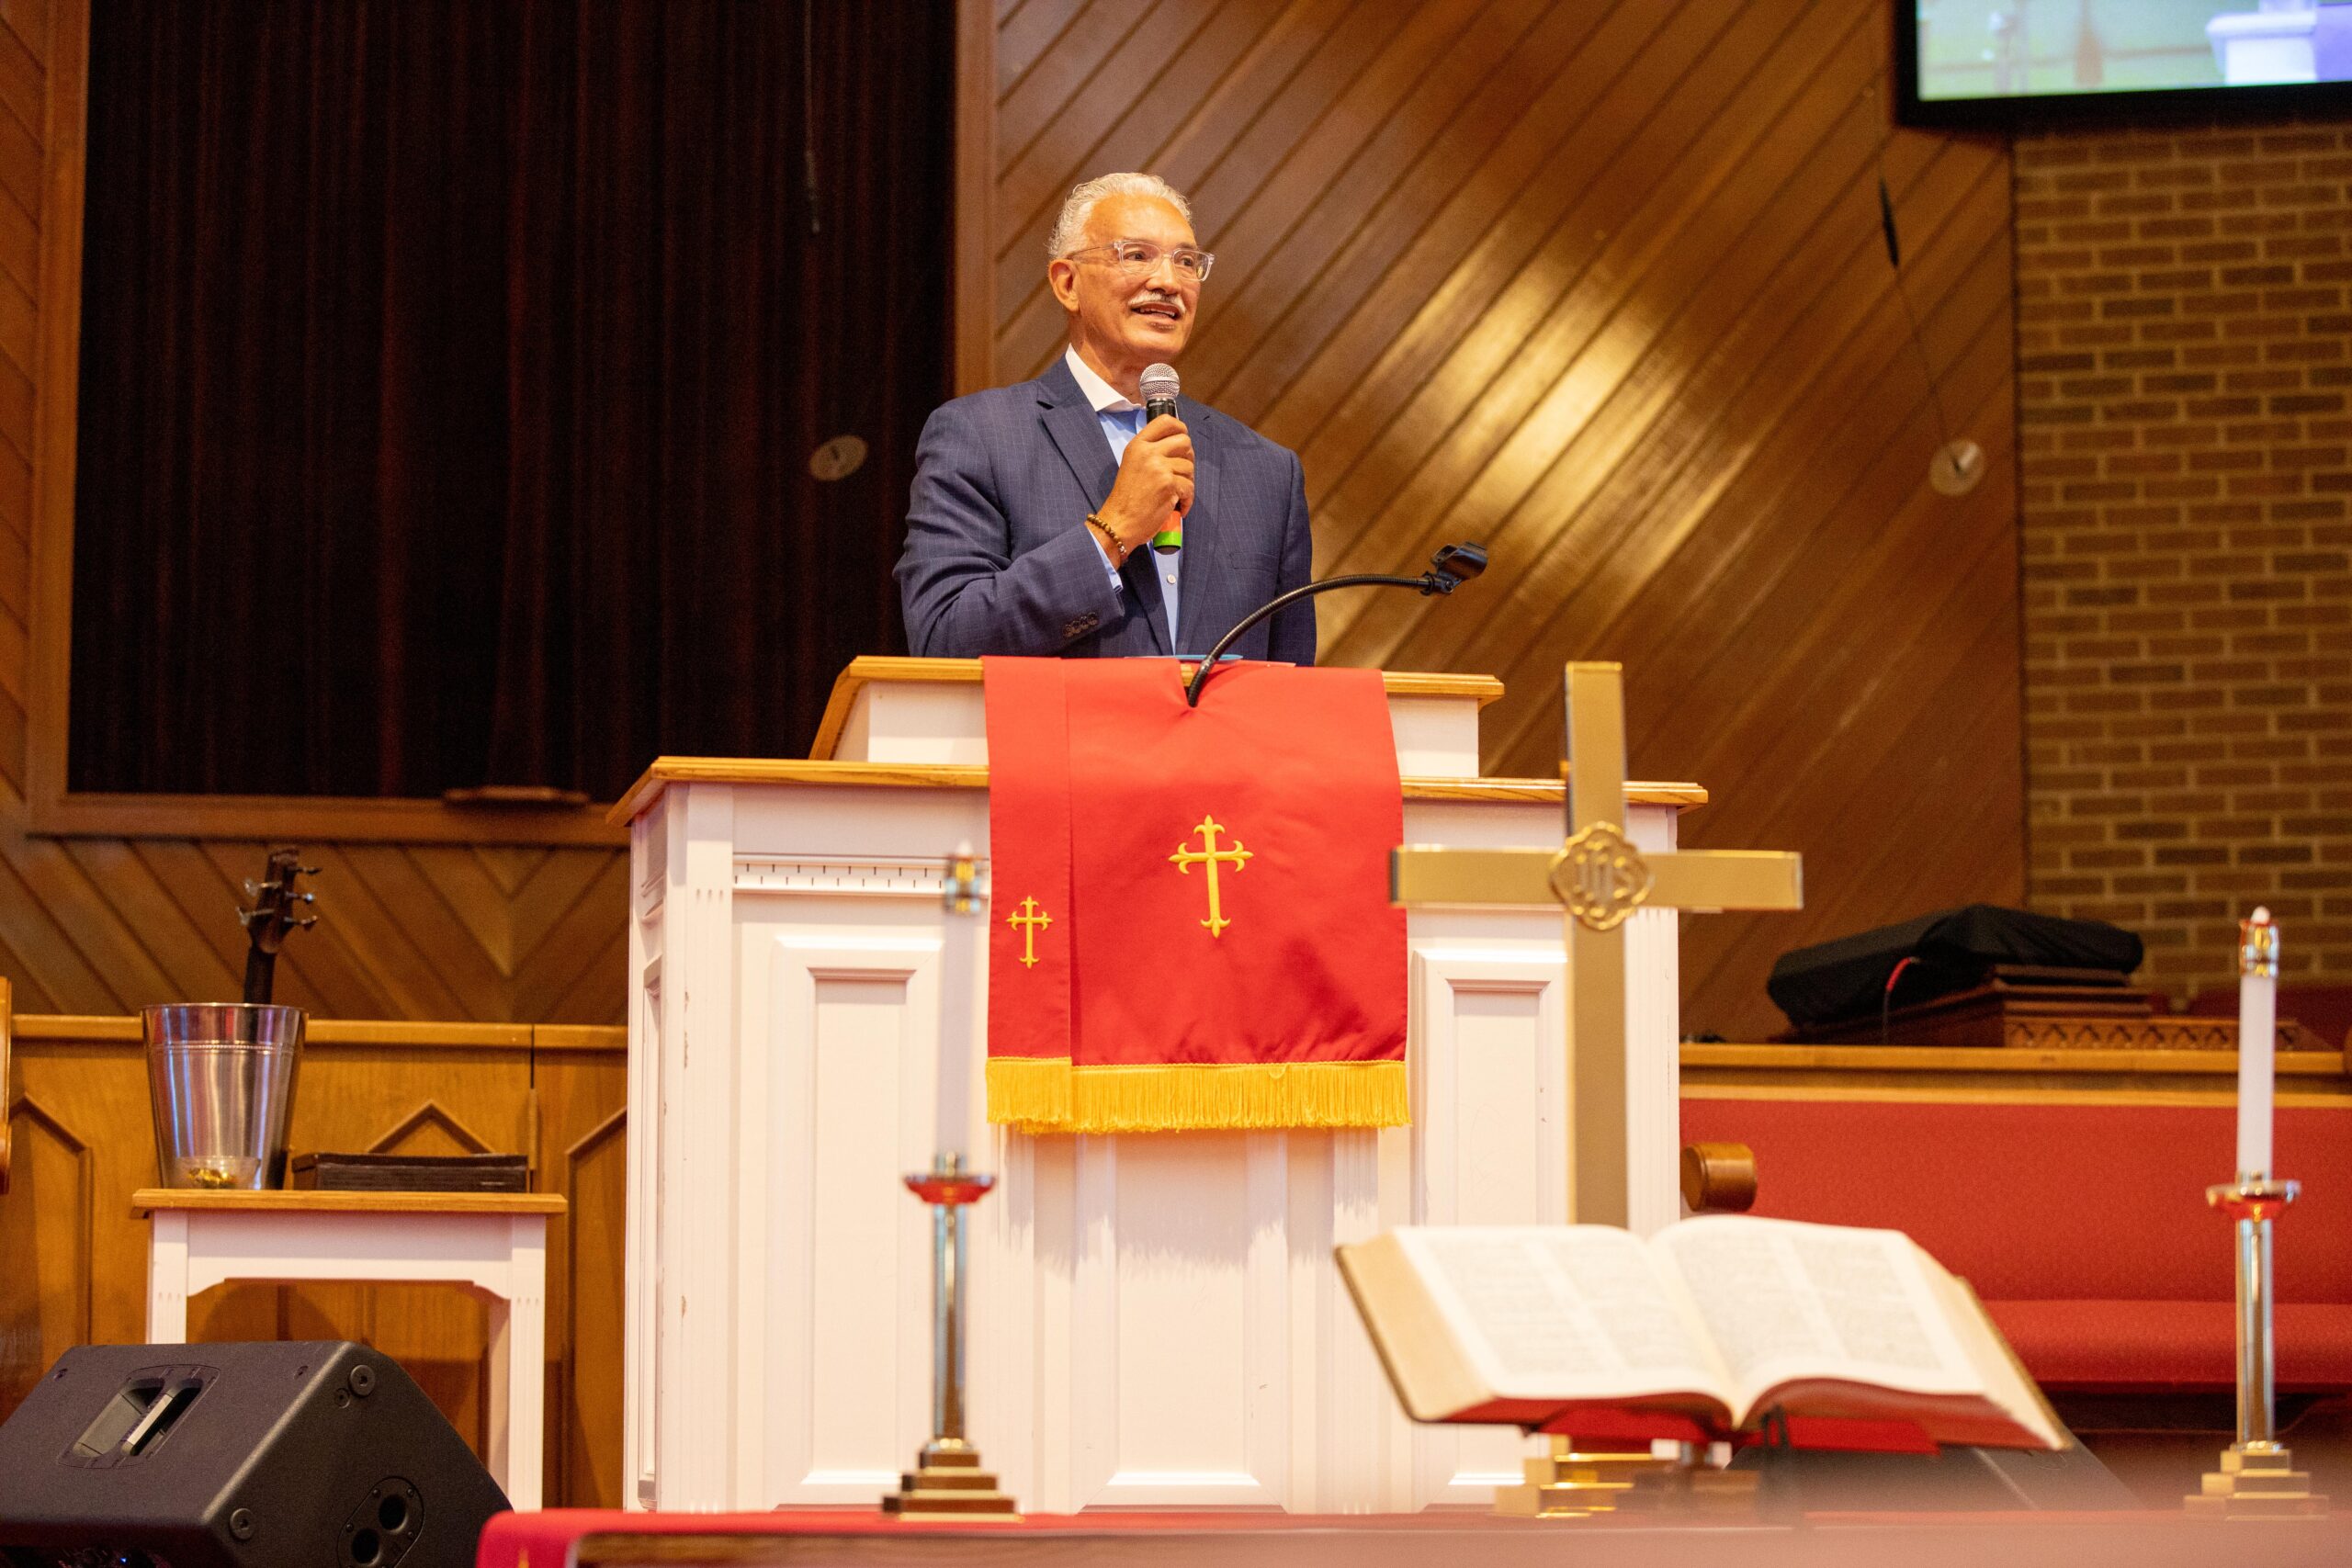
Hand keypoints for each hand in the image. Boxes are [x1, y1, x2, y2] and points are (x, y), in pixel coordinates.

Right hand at [1100, 415, 1191, 552]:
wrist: (1119, 522)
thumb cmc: (1126, 499)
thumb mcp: (1132, 465)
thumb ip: (1151, 452)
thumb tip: (1178, 447)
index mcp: (1138, 445)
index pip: (1165, 421)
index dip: (1180, 428)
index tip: (1182, 439)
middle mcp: (1148, 452)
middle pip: (1184, 441)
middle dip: (1188, 457)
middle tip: (1181, 472)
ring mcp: (1159, 467)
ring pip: (1189, 467)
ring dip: (1188, 482)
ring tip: (1177, 493)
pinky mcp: (1169, 484)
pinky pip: (1190, 487)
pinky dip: (1188, 500)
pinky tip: (1179, 507)